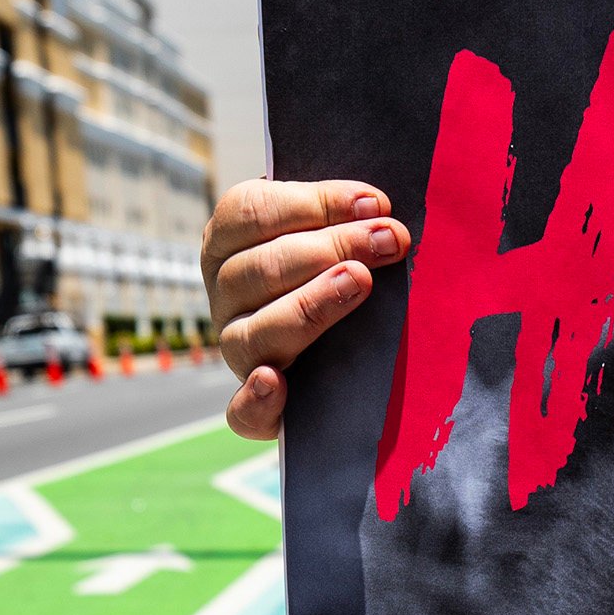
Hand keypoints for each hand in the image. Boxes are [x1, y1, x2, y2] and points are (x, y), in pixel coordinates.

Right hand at [200, 178, 410, 440]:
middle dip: (332, 248)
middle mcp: (225, 294)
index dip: (314, 203)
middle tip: (389, 240)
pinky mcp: (253, 406)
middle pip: (262, 268)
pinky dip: (255, 399)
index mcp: (229, 241)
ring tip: (359, 282)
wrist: (344, 351)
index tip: (374, 204)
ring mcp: (236, 350)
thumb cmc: (339, 273)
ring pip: (256, 332)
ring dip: (310, 305)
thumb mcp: (330, 235)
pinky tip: (276, 382)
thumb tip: (376, 206)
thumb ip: (342, 216)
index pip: (253, 211)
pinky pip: (241, 411)